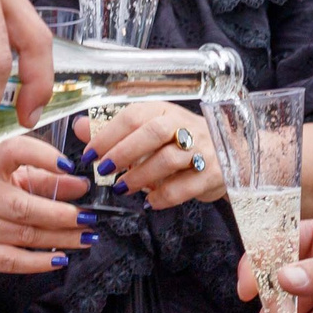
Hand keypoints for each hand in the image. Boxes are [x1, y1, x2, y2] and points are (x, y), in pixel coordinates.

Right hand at [0, 135, 95, 275]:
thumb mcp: (11, 178)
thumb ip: (47, 179)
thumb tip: (82, 185)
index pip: (13, 152)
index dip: (43, 156)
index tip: (69, 165)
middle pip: (25, 206)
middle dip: (62, 214)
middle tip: (90, 217)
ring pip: (26, 235)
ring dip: (62, 238)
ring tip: (86, 237)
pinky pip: (15, 261)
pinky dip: (42, 262)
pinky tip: (62, 259)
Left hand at [80, 102, 223, 209]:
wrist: (232, 154)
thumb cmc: (182, 142)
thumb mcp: (148, 131)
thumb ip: (113, 131)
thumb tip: (80, 126)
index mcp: (165, 111)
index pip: (134, 115)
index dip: (108, 134)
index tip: (90, 154)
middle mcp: (185, 126)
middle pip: (153, 132)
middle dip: (123, 152)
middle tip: (103, 170)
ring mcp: (202, 149)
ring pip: (168, 159)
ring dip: (140, 176)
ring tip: (122, 188)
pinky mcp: (212, 173)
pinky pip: (185, 186)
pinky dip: (163, 196)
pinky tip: (149, 202)